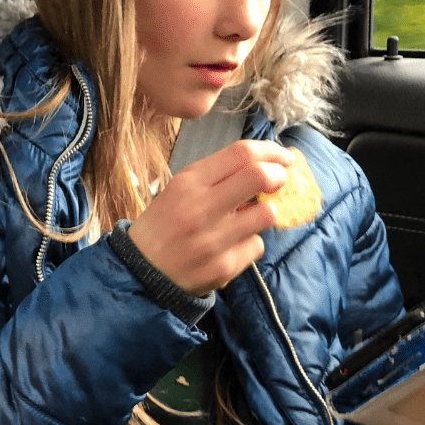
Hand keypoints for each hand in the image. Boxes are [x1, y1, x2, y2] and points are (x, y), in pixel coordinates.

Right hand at [127, 140, 290, 295]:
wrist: (140, 273)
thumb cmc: (165, 225)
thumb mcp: (179, 190)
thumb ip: (217, 177)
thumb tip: (265, 165)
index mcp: (188, 183)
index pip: (241, 154)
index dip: (271, 151)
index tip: (283, 158)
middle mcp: (200, 209)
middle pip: (259, 176)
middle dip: (279, 176)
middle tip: (280, 181)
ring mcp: (213, 241)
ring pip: (266, 214)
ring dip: (264, 212)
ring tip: (248, 218)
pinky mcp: (223, 268)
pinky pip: (256, 246)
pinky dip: (249, 243)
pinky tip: (230, 246)